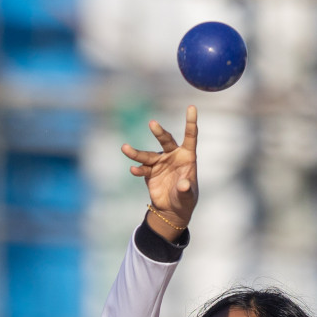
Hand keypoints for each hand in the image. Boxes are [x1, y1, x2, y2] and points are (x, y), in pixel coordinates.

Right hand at [122, 105, 197, 234]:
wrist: (172, 209)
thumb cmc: (185, 199)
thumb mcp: (188, 196)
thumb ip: (186, 189)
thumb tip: (184, 184)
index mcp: (187, 156)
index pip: (190, 137)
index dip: (191, 122)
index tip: (191, 107)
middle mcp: (173, 156)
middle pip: (166, 140)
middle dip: (159, 133)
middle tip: (152, 124)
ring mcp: (160, 162)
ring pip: (147, 155)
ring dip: (136, 153)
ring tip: (124, 148)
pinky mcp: (149, 172)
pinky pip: (142, 169)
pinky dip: (138, 170)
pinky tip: (133, 170)